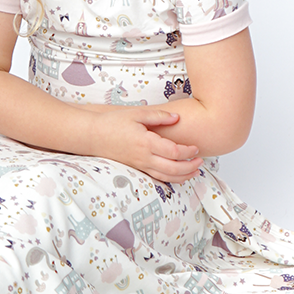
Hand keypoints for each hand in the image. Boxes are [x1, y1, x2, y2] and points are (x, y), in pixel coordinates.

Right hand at [84, 106, 202, 182]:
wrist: (92, 136)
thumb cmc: (112, 123)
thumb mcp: (136, 113)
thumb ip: (158, 116)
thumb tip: (176, 118)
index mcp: (146, 142)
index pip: (173, 152)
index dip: (188, 152)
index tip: (196, 148)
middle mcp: (144, 157)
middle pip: (173, 169)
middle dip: (190, 167)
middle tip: (200, 162)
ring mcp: (139, 165)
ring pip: (165, 177)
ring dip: (182, 176)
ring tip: (194, 172)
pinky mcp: (136, 168)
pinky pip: (156, 178)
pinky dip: (170, 179)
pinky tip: (177, 176)